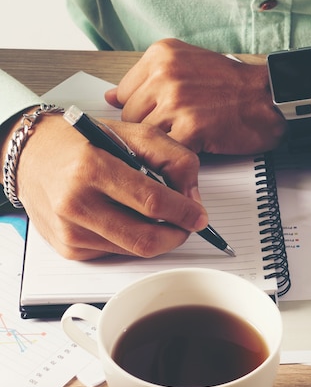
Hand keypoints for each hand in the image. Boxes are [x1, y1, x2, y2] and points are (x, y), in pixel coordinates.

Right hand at [13, 115, 208, 259]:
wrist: (32, 154)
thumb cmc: (83, 141)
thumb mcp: (133, 133)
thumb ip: (173, 158)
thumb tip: (193, 198)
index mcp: (92, 168)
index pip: (152, 202)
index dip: (184, 213)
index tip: (200, 216)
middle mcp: (76, 203)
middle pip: (145, 238)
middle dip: (177, 235)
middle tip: (187, 224)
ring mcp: (70, 230)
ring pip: (134, 250)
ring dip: (157, 237)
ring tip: (159, 216)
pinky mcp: (69, 248)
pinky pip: (117, 253)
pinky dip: (132, 240)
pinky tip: (127, 218)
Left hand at [104, 38, 286, 153]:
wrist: (271, 98)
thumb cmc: (235, 85)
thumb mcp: (187, 63)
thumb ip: (148, 78)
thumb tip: (110, 97)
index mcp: (162, 55)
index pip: (124, 92)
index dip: (143, 109)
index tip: (161, 113)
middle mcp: (166, 74)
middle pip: (131, 115)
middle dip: (152, 126)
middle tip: (179, 125)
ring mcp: (177, 101)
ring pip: (146, 135)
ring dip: (165, 142)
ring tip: (190, 134)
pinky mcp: (191, 128)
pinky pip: (167, 150)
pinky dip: (179, 154)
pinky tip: (197, 144)